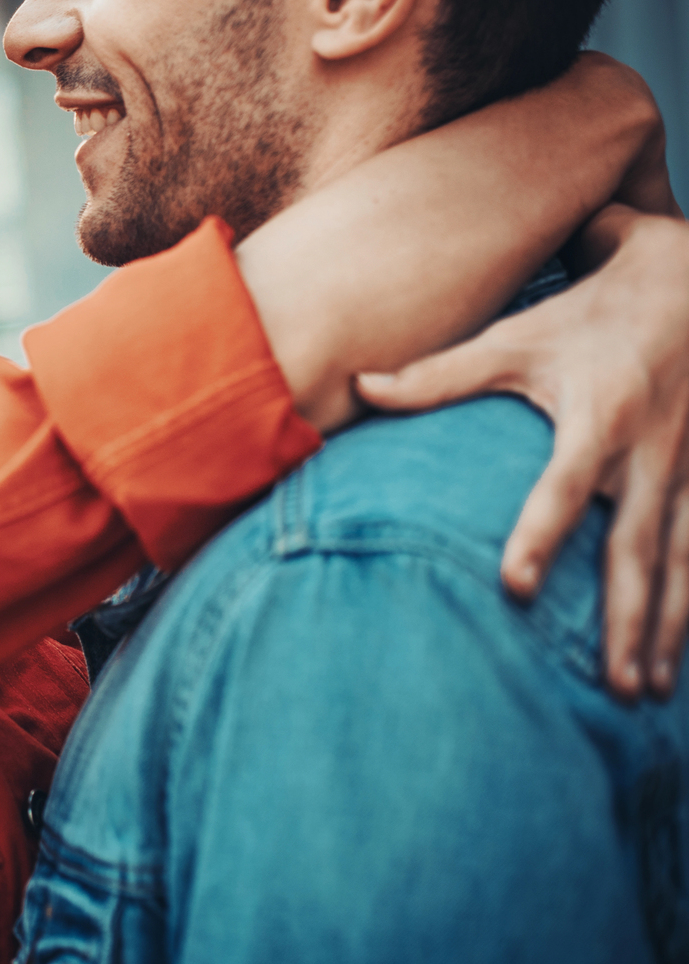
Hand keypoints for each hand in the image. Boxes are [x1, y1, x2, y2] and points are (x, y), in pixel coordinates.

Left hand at [356, 206, 688, 700]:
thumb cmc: (586, 317)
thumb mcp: (514, 337)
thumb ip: (439, 373)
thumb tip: (358, 387)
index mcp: (599, 417)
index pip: (565, 486)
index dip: (540, 534)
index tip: (513, 586)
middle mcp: (652, 453)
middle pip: (639, 550)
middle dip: (629, 621)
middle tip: (613, 688)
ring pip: (686, 565)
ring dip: (671, 631)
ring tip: (647, 695)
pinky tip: (684, 659)